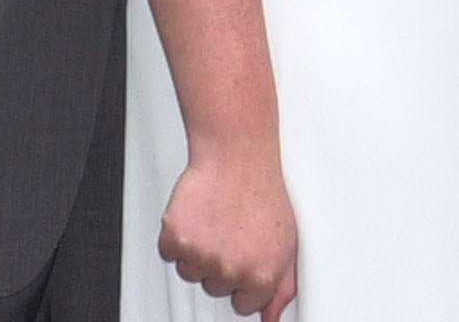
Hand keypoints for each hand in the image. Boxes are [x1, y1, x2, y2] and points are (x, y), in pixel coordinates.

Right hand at [159, 142, 298, 319]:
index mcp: (262, 275)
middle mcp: (232, 270)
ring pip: (192, 271)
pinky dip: (179, 234)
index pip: (244, 304)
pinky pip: (171, 253)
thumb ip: (282, 286)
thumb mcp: (288, 240)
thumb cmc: (263, 191)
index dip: (243, 277)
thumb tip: (271, 318)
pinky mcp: (176, 240)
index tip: (246, 254)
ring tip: (218, 218)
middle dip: (222, 262)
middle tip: (234, 228)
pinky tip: (199, 212)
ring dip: (199, 249)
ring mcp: (203, 257)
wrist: (237, 154)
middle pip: (216, 288)